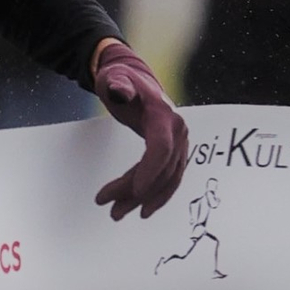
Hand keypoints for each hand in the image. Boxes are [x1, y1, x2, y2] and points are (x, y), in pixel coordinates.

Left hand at [93, 41, 187, 219]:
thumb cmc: (120, 78)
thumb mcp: (113, 78)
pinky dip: (155, 193)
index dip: (149, 171)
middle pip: (161, 169)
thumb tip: (119, 91)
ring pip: (165, 179)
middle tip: (111, 209)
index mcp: (163, 115)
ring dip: (143, 199)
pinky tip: (139, 206)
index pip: (160, 148)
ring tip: (117, 213)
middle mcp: (177, 130)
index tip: (134, 191)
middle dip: (136, 192)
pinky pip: (166, 177)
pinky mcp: (173, 150)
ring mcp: (178, 142)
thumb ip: (117, 85)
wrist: (132, 76)